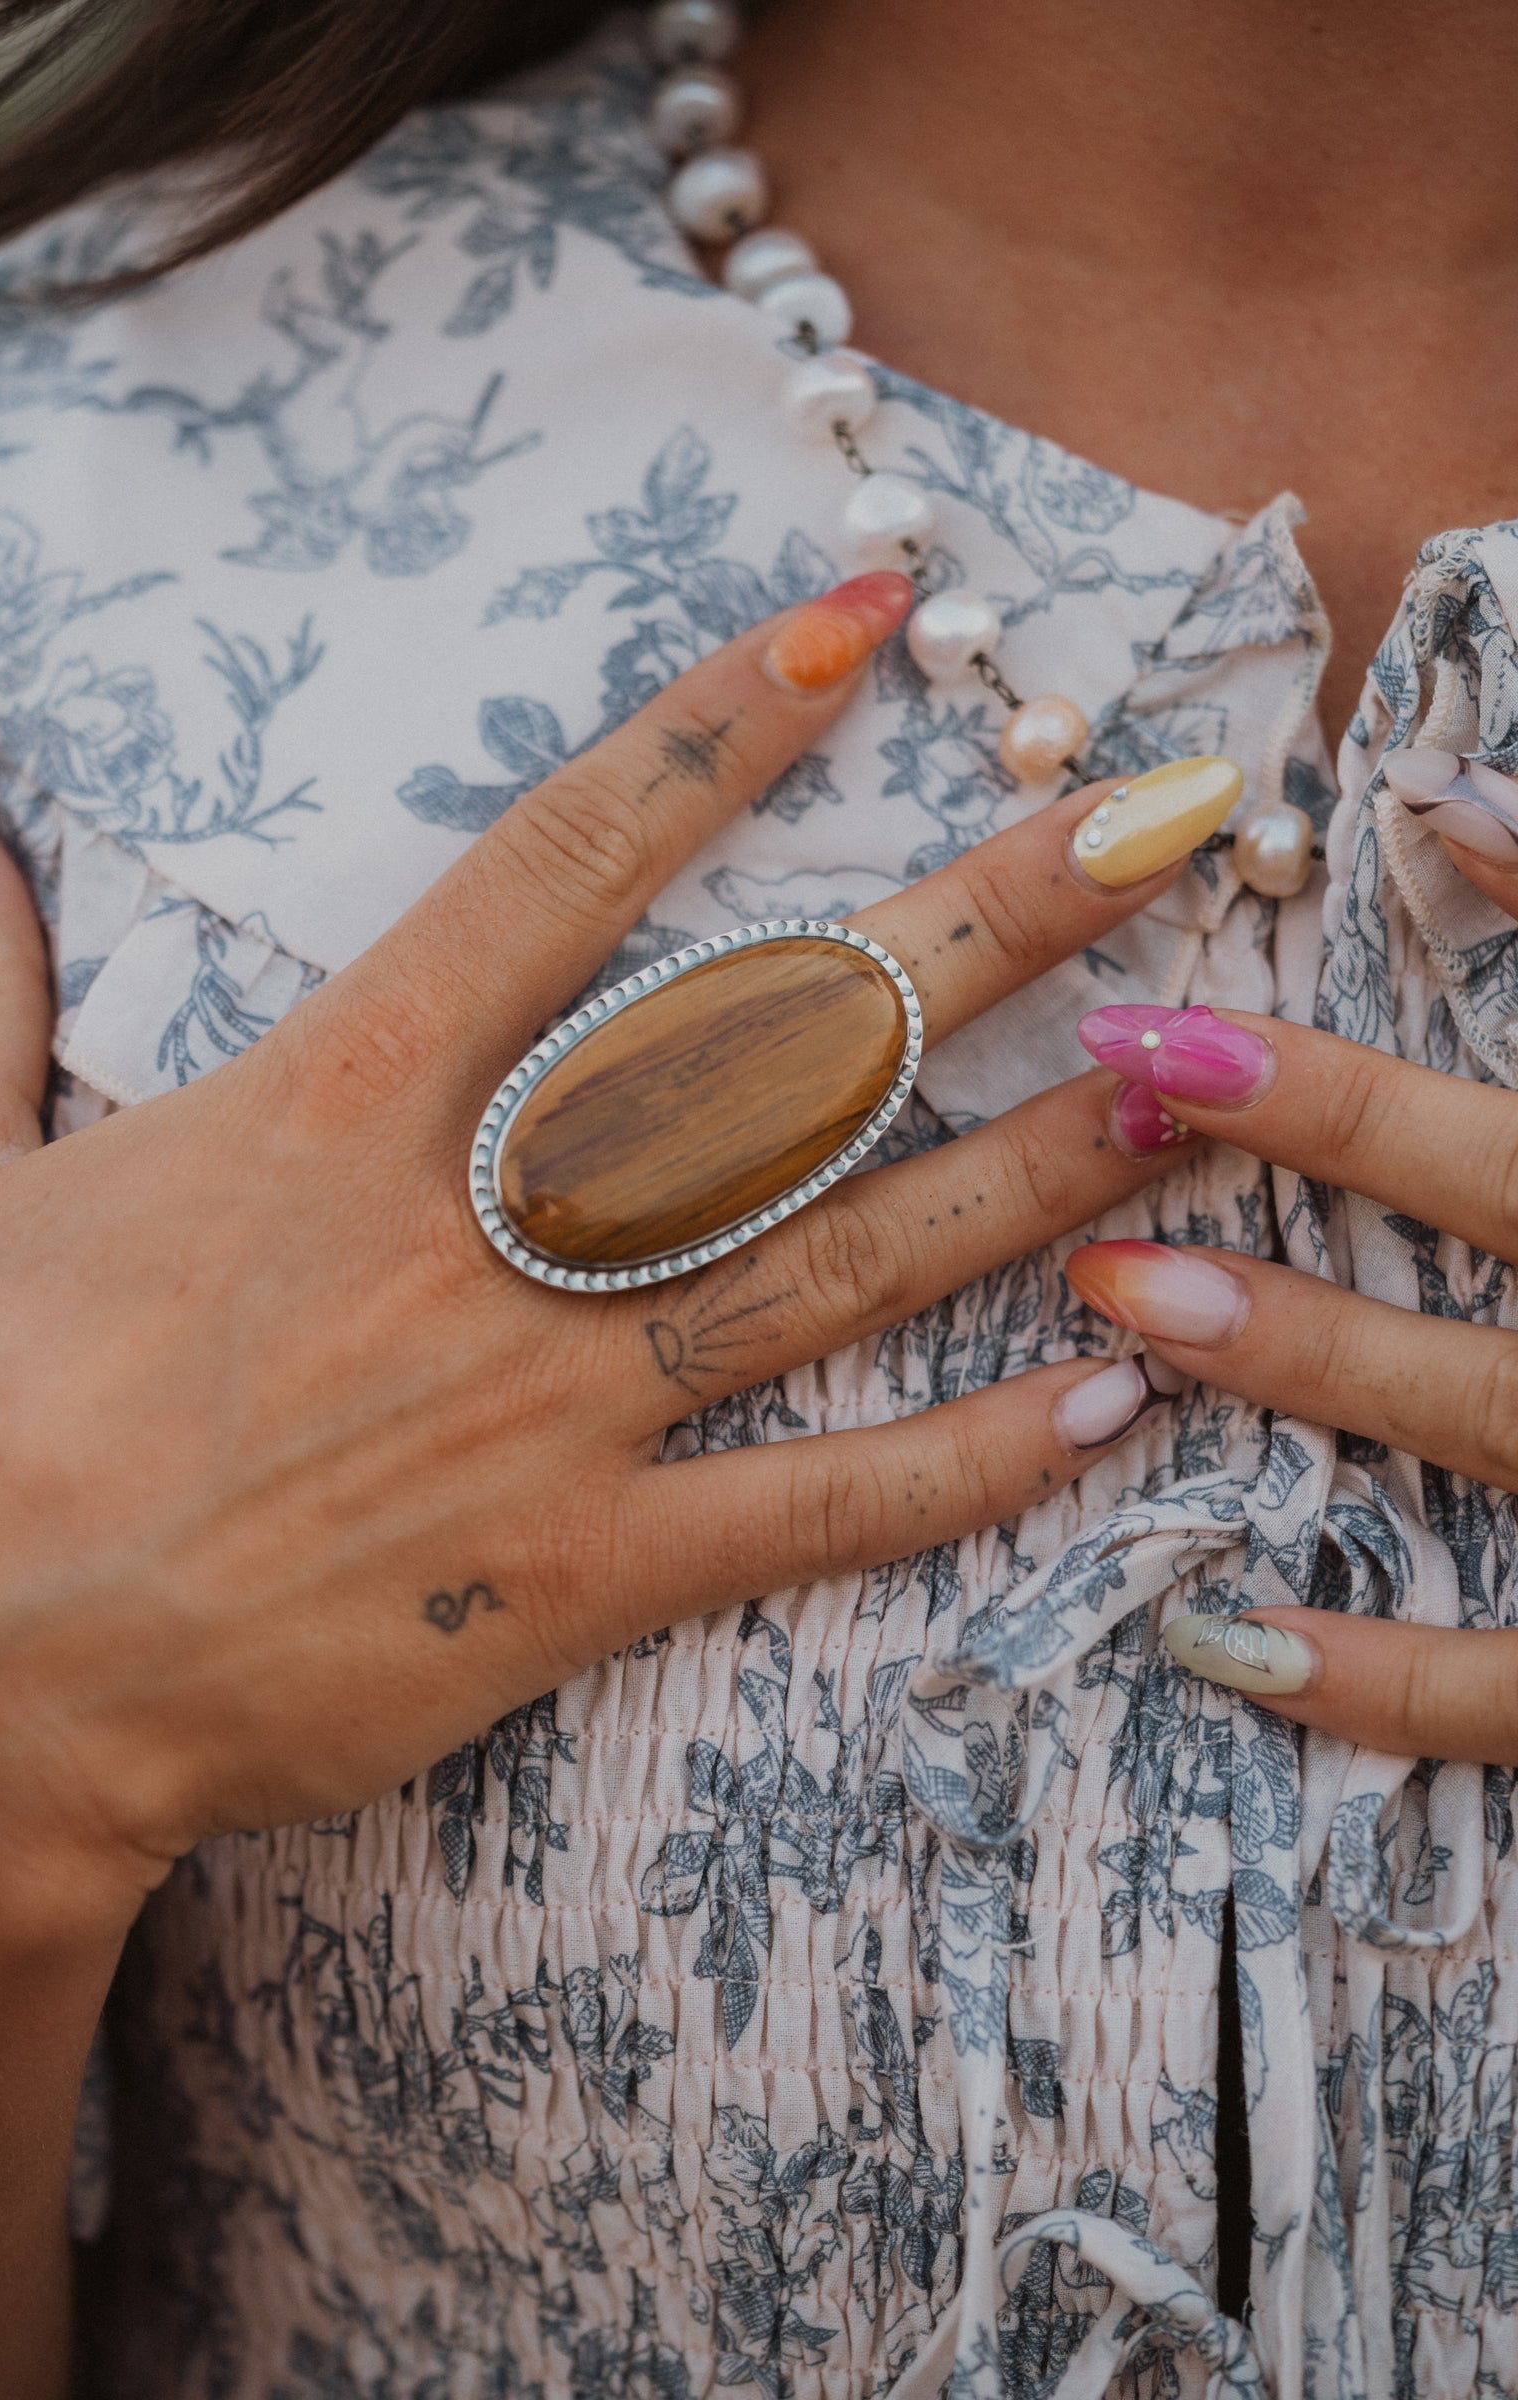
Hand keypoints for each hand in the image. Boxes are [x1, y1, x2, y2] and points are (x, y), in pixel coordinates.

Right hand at [0, 573, 1225, 1956]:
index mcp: (338, 1104)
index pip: (565, 870)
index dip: (723, 730)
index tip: (866, 620)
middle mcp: (482, 1235)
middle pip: (775, 1049)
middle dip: (978, 926)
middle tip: (1157, 825)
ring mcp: (548, 1409)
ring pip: (837, 1263)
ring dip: (1025, 1171)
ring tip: (1185, 1084)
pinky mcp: (575, 1575)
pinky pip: (807, 1513)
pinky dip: (960, 1469)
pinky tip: (1104, 1403)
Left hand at [1069, 995, 1517, 1762]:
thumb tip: (1446, 823)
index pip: (1515, 1130)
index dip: (1347, 1068)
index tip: (1173, 1009)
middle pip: (1516, 1208)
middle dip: (1341, 1136)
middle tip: (1134, 1077)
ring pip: (1493, 1415)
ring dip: (1321, 1350)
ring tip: (1134, 1299)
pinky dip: (1386, 1675)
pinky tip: (1224, 1640)